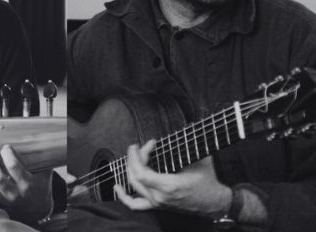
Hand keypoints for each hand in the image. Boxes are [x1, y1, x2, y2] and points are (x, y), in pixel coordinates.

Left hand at [0, 144, 51, 222]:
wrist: (39, 211)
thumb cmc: (41, 187)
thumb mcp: (44, 173)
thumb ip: (40, 158)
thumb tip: (34, 139)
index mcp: (27, 184)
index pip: (13, 166)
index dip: (7, 154)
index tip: (6, 148)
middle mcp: (14, 194)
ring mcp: (4, 202)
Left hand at [114, 139, 230, 216]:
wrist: (215, 203)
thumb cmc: (208, 181)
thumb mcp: (200, 160)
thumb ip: (189, 145)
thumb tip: (185, 127)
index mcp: (169, 186)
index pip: (141, 172)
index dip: (138, 156)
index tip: (142, 145)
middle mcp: (160, 196)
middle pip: (135, 176)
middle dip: (134, 159)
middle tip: (140, 147)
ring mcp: (157, 203)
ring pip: (133, 186)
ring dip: (130, 170)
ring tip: (132, 157)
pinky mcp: (157, 205)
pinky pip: (135, 204)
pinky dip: (124, 196)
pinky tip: (117, 187)